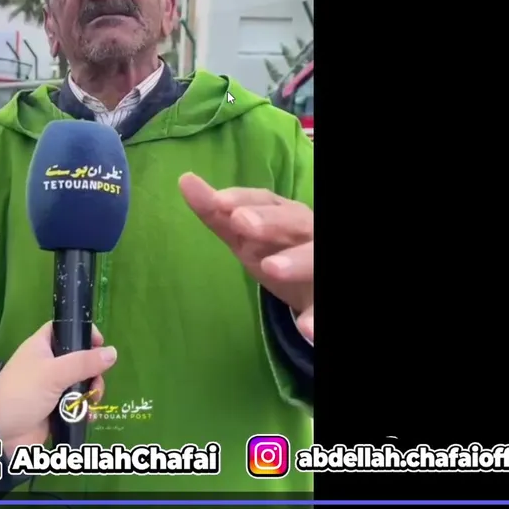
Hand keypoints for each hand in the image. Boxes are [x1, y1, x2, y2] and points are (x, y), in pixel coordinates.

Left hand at [0, 321, 116, 452]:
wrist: (0, 431)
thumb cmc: (23, 392)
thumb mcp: (54, 373)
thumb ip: (84, 362)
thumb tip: (113, 352)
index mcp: (42, 347)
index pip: (64, 329)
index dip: (82, 332)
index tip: (100, 343)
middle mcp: (48, 365)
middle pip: (80, 359)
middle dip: (94, 371)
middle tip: (95, 383)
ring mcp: (52, 388)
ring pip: (82, 383)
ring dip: (91, 393)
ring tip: (92, 403)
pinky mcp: (55, 409)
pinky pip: (77, 405)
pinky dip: (85, 409)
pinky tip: (88, 416)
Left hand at [179, 172, 314, 341]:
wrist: (315, 286)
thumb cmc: (279, 251)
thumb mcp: (247, 237)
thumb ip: (217, 214)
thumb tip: (185, 179)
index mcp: (287, 215)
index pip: (268, 201)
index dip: (244, 199)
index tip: (219, 202)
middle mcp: (310, 233)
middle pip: (296, 222)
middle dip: (271, 221)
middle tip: (242, 224)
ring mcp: (320, 264)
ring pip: (315, 258)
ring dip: (296, 261)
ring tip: (272, 268)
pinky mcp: (324, 299)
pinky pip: (322, 307)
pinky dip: (316, 318)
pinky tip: (306, 328)